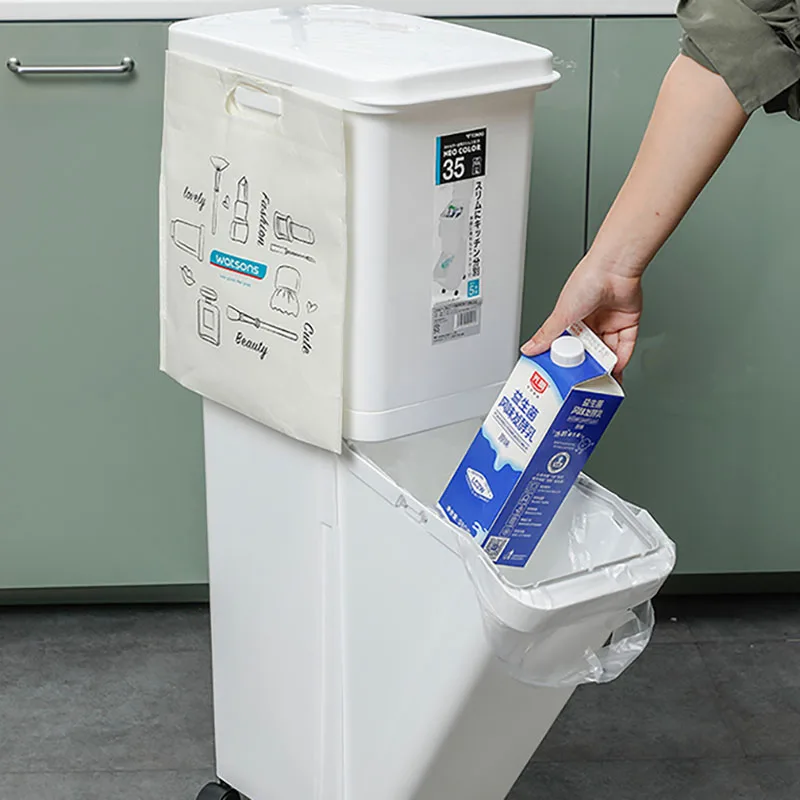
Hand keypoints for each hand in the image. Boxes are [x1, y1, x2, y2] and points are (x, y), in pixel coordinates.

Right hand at [521, 256, 642, 377]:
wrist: (614, 270)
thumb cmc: (587, 281)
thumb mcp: (561, 314)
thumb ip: (546, 335)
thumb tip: (529, 348)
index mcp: (571, 318)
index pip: (567, 345)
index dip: (565, 360)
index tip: (562, 374)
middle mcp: (591, 321)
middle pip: (588, 351)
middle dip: (586, 367)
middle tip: (582, 381)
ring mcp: (609, 323)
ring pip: (607, 352)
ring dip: (604, 367)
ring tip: (599, 381)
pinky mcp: (627, 324)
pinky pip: (625, 346)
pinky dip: (621, 359)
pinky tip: (615, 370)